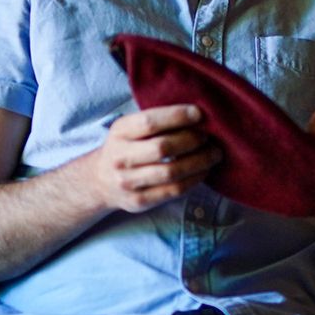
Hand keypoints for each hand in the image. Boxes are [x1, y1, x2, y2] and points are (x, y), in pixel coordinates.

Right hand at [87, 105, 219, 211]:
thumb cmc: (128, 146)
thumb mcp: (131, 127)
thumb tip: (198, 114)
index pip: (149, 122)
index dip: (177, 116)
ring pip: (171, 172)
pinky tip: (204, 170)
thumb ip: (157, 120)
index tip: (199, 114)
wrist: (101, 180)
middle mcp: (120, 157)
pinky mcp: (139, 201)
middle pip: (163, 148)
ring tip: (213, 154)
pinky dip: (194, 179)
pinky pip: (174, 191)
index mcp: (119, 132)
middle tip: (208, 137)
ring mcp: (128, 182)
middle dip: (192, 140)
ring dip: (199, 162)